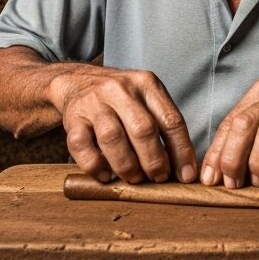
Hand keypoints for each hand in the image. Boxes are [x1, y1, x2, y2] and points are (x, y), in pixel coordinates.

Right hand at [49, 66, 196, 184]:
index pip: (171, 120)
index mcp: (146, 83)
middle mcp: (120, 89)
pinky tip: (105, 176)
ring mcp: (94, 102)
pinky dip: (95, 166)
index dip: (181, 151)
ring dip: (127, 166)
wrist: (77, 80)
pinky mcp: (72, 117)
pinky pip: (82, 146)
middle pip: (143, 130)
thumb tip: (183, 168)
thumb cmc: (120, 98)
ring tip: (134, 178)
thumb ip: (163, 125)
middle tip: (158, 178)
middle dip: (154, 161)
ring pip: (113, 138)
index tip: (186, 175)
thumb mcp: (145, 98)